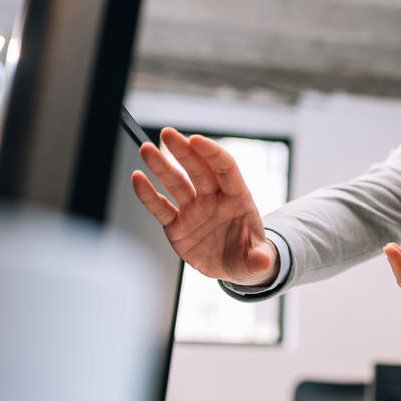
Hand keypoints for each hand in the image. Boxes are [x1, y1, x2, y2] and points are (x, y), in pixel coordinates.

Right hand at [130, 127, 277, 286]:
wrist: (233, 268)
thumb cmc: (249, 256)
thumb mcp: (258, 261)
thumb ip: (259, 259)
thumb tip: (262, 262)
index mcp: (238, 199)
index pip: (225, 169)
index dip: (212, 153)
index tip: (196, 140)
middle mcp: (213, 199)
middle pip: (198, 170)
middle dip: (183, 151)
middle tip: (167, 133)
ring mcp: (194, 211)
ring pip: (176, 184)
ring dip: (161, 166)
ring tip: (146, 148)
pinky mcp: (177, 226)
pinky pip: (161, 208)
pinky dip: (148, 194)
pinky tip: (137, 178)